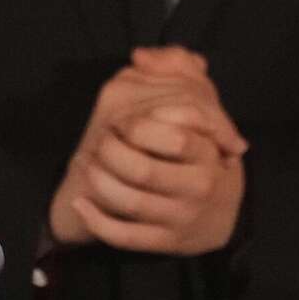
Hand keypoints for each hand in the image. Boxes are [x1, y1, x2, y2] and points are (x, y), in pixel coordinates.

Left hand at [49, 47, 247, 254]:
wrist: (217, 209)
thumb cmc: (199, 148)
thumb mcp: (198, 101)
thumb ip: (176, 67)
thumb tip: (141, 56)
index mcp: (207, 152)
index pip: (171, 135)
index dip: (135, 126)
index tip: (122, 123)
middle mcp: (198, 187)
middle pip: (141, 169)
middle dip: (109, 153)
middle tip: (101, 143)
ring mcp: (181, 217)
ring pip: (128, 201)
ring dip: (99, 181)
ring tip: (90, 166)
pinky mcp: (164, 243)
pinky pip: (123, 236)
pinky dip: (96, 221)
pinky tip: (81, 204)